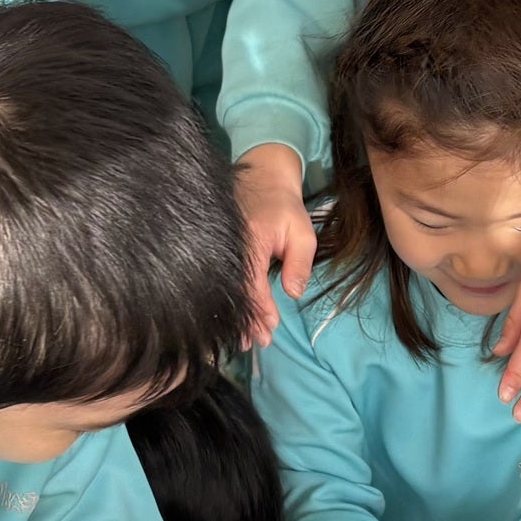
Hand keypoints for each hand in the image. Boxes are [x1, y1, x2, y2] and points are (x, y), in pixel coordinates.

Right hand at [235, 142, 314, 343]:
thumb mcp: (303, 234)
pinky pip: (223, 279)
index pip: (253, 284)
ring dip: (237, 315)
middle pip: (236, 291)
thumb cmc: (285, 207)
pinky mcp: (218, 248)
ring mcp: (221, 246)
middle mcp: (231, 246)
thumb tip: (293, 293)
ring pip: (227, 288)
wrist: (262, 176)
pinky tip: (234, 317)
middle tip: (257, 343)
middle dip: (247, 320)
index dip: (261, 309)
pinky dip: (230, 299)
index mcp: (251, 240)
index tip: (270, 328)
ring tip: (243, 340)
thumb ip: (300, 263)